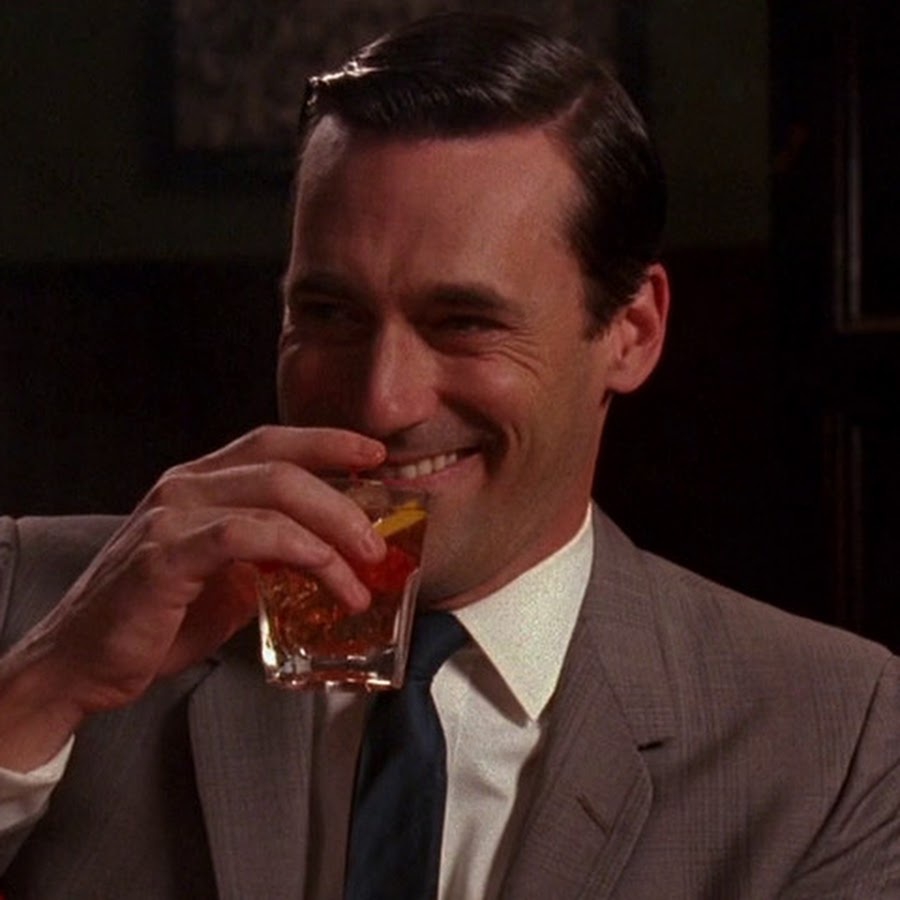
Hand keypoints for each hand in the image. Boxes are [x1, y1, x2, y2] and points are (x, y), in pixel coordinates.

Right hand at [0, 426, 385, 768]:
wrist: (80, 665)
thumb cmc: (153, 621)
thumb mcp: (225, 582)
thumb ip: (267, 559)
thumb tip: (326, 559)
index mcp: (199, 485)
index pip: (272, 443)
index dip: (326, 442)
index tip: (374, 454)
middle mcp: (185, 487)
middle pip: (284, 467)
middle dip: (343, 501)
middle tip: (377, 543)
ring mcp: (172, 517)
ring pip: (272, 494)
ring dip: (331, 532)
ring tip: (362, 574)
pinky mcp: (165, 555)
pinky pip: (245, 535)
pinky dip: (296, 549)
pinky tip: (324, 572)